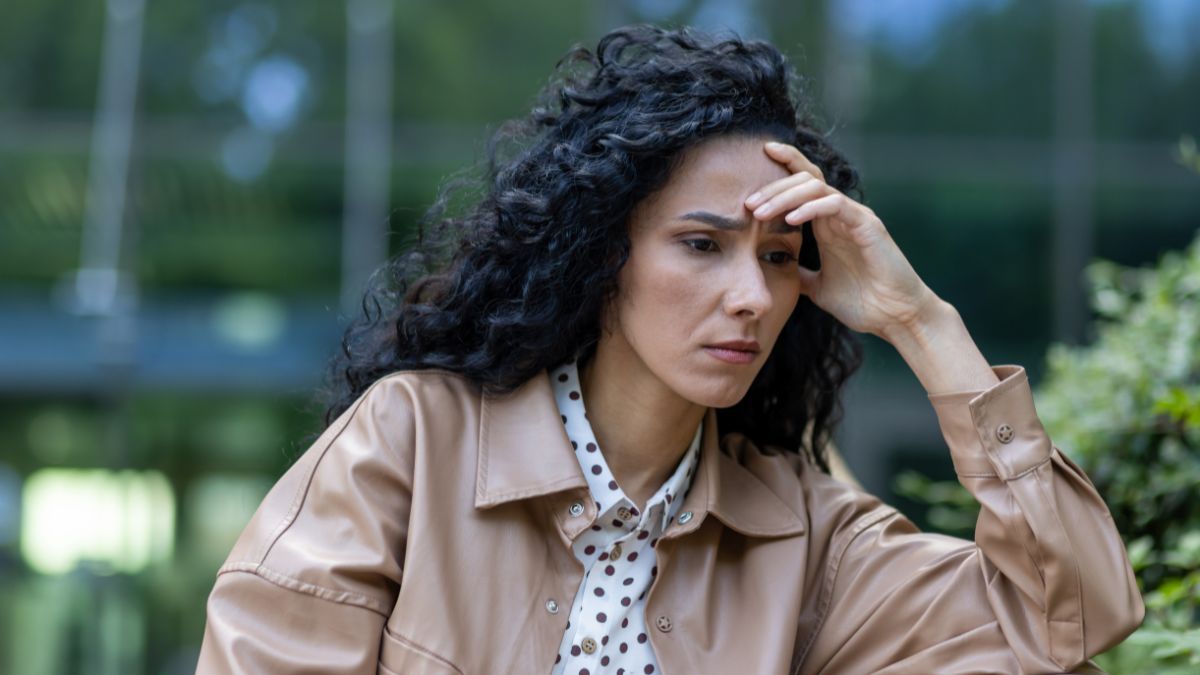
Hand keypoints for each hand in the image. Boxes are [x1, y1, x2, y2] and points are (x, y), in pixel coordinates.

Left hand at [745, 141, 939, 340]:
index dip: (781, 171)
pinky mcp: (867, 226)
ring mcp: (854, 217)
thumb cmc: (863, 303)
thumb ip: (799, 274)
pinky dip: (811, 208)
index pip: (802, 186)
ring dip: (785, 196)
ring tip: (760, 212)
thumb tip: (776, 271)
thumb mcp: (817, 287)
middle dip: (773, 187)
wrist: (894, 317)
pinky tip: (790, 220)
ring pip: (816, 187)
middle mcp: (840, 215)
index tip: (751, 172)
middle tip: (747, 203)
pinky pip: (835, 205)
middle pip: (804, 180)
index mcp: (827, 225)